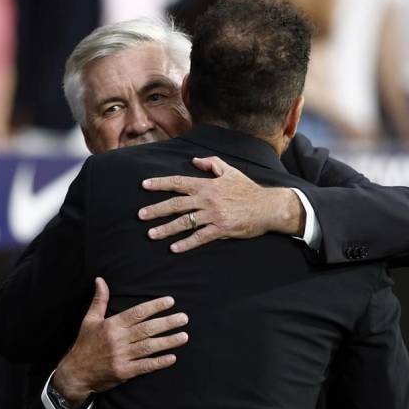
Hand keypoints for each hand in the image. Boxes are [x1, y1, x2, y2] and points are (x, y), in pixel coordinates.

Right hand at [52, 277, 188, 403]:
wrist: (75, 373)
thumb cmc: (84, 344)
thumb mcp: (90, 320)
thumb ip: (99, 300)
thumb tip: (100, 280)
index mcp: (111, 325)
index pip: (137, 313)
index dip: (154, 306)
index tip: (170, 301)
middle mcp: (118, 340)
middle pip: (147, 329)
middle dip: (167, 323)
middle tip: (184, 318)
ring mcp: (121, 356)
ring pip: (149, 347)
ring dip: (168, 341)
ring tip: (184, 336)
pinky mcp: (123, 372)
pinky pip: (144, 366)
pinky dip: (159, 362)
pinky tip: (172, 358)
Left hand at [139, 156, 303, 252]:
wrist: (267, 206)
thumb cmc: (248, 189)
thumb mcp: (230, 171)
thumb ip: (211, 164)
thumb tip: (194, 160)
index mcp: (207, 185)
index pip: (179, 182)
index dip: (160, 183)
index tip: (144, 185)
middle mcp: (207, 199)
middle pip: (176, 204)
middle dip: (156, 210)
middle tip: (141, 215)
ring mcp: (213, 215)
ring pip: (185, 222)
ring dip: (166, 229)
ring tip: (152, 234)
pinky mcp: (221, 229)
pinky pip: (200, 237)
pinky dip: (186, 243)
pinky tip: (174, 248)